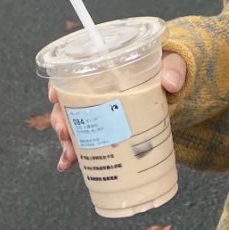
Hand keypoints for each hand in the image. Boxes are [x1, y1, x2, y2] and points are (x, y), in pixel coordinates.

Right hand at [48, 53, 187, 171]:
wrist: (173, 89)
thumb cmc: (165, 70)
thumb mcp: (170, 64)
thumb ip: (173, 69)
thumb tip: (171, 83)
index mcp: (105, 70)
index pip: (71, 74)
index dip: (59, 85)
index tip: (54, 96)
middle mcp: (95, 91)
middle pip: (67, 104)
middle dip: (60, 120)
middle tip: (65, 133)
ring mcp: (99, 112)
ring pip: (73, 126)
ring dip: (67, 141)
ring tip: (69, 155)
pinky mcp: (107, 130)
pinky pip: (85, 142)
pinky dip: (74, 155)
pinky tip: (68, 165)